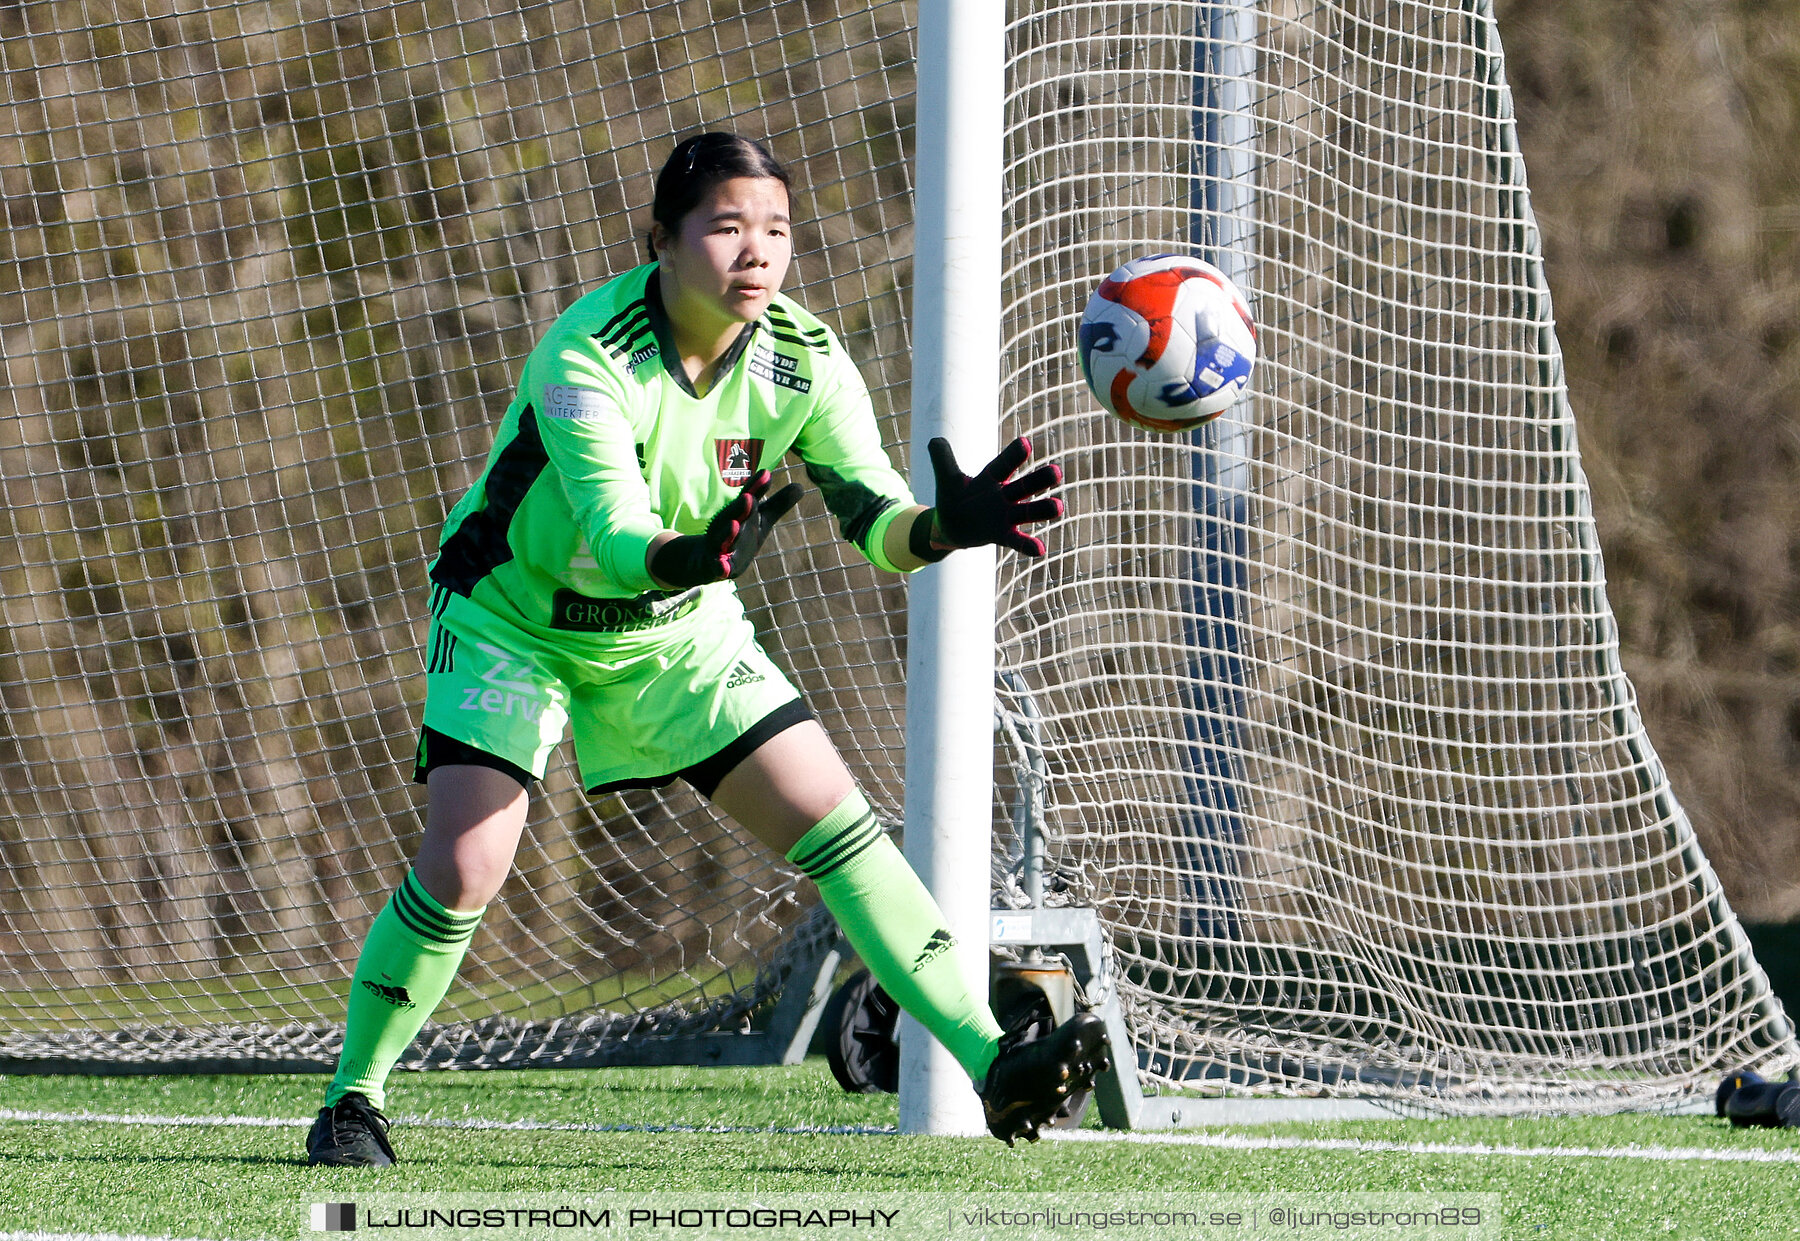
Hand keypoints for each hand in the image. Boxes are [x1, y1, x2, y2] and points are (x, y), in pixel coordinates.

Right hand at [650, 471, 804, 587]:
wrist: (706, 561)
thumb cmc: (739, 536)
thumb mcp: (760, 521)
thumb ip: (778, 504)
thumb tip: (801, 486)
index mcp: (739, 514)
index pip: (748, 498)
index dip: (756, 488)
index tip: (766, 475)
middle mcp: (727, 527)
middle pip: (733, 516)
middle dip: (740, 508)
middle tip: (749, 497)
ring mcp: (719, 546)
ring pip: (723, 540)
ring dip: (729, 533)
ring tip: (734, 525)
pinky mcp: (715, 566)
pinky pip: (717, 567)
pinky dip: (719, 567)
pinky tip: (723, 568)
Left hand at [927, 436, 1063, 557]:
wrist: (951, 526)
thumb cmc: (953, 498)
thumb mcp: (946, 478)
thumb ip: (942, 458)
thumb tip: (935, 441)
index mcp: (992, 477)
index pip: (1004, 464)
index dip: (1013, 455)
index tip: (1025, 443)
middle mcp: (1004, 495)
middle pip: (1025, 485)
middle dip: (1039, 480)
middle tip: (1056, 472)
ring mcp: (1005, 516)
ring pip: (1027, 511)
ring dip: (1043, 509)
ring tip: (1059, 507)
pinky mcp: (1001, 534)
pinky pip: (1016, 539)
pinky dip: (1027, 544)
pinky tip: (1040, 549)